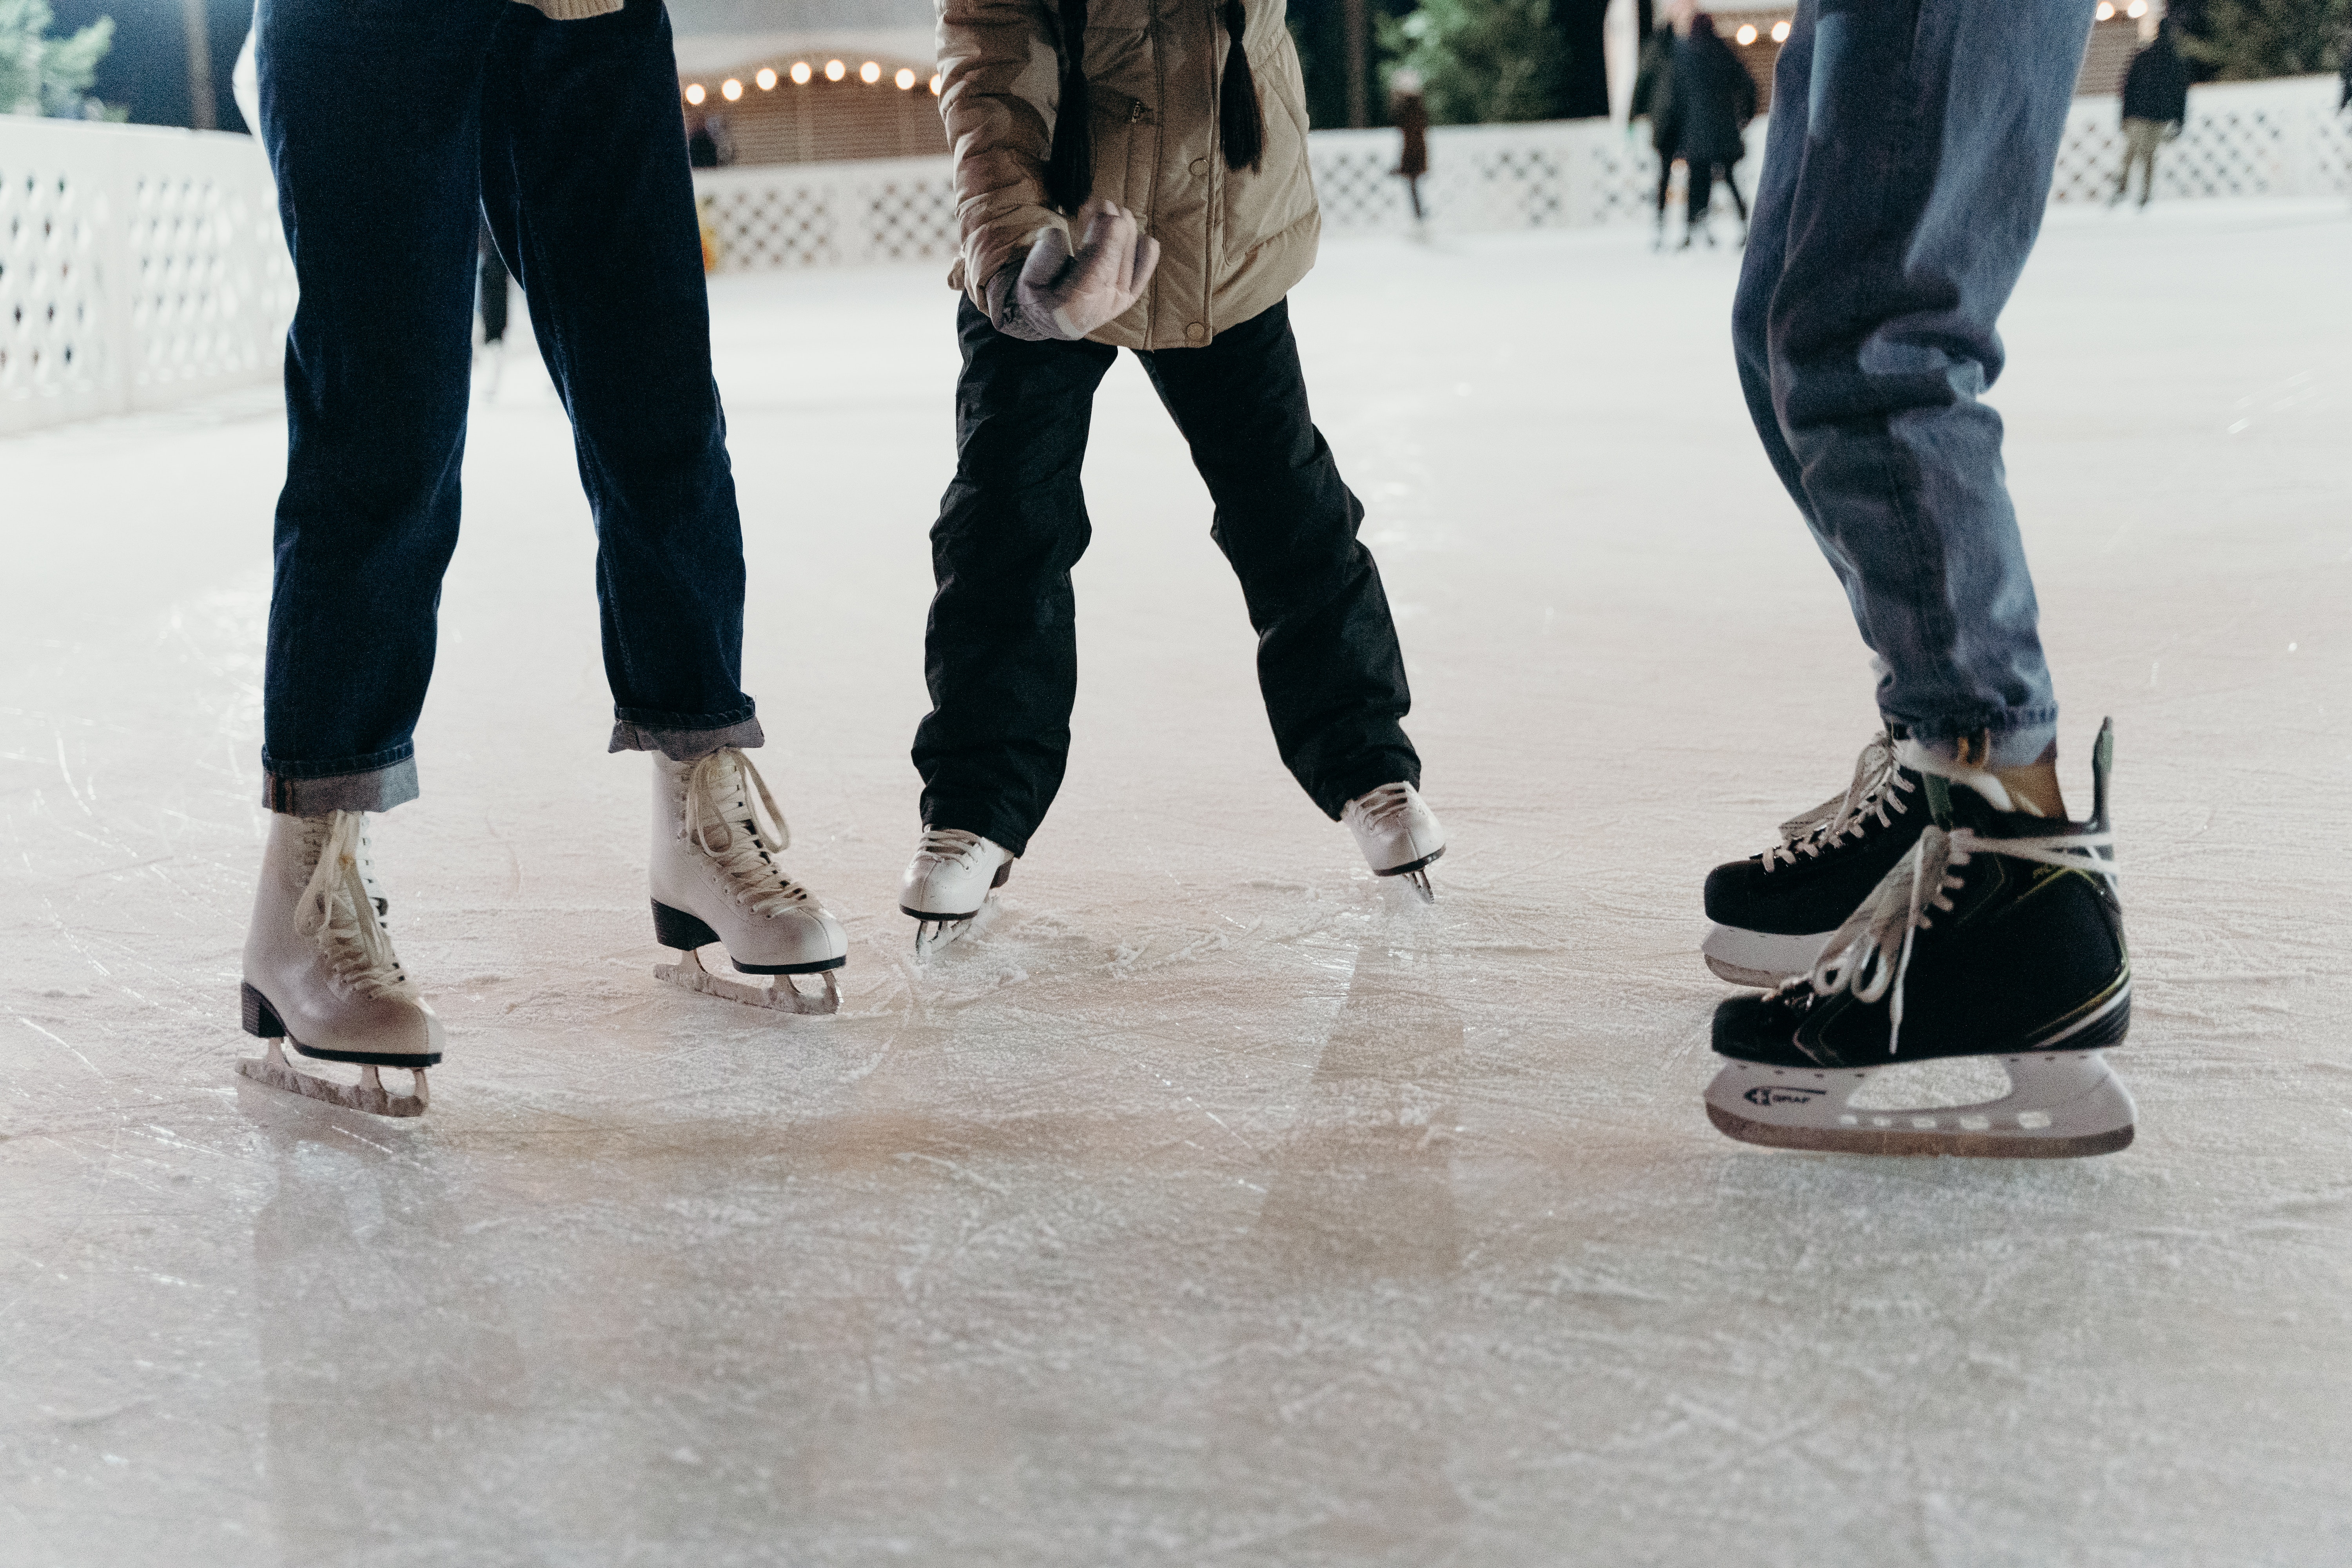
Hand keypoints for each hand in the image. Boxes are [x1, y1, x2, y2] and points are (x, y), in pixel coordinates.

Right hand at [1005, 197, 1159, 341]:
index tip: (1110, 218)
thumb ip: (1041, 261)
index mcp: (1073, 307)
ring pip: (1130, 265)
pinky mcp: (1127, 296)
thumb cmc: (1038, 295)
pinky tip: (1144, 236)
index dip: (1106, 245)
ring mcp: (1117, 301)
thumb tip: (1057, 233)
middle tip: (1105, 204)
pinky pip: (1142, 275)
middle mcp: (1100, 307)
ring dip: (1126, 233)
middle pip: (1115, 265)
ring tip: (1115, 210)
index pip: (1095, 274)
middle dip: (1114, 231)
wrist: (1053, 319)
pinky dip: (1147, 255)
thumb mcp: (1029, 281)